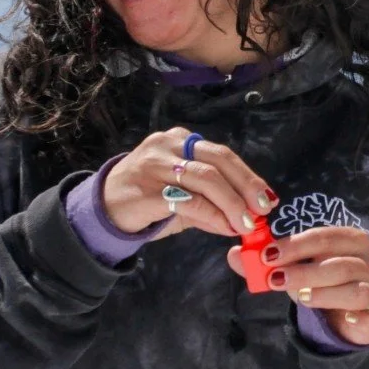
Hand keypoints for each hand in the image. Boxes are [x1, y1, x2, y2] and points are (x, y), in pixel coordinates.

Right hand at [104, 127, 273, 237]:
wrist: (101, 209)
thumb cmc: (147, 199)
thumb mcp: (182, 196)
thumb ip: (213, 204)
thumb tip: (247, 219)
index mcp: (181, 141)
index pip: (222, 154)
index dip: (248, 176)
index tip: (268, 198)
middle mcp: (168, 146)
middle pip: (218, 161)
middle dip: (246, 186)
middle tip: (263, 210)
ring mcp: (155, 165)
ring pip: (205, 179)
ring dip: (232, 203)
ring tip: (246, 224)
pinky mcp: (145, 190)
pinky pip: (187, 200)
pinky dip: (211, 215)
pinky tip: (223, 227)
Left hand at [225, 226, 368, 344]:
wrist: (344, 315)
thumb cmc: (319, 283)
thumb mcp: (293, 269)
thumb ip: (266, 263)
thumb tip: (235, 254)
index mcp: (352, 242)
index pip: (327, 237)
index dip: (297, 245)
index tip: (268, 255)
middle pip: (341, 265)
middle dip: (306, 271)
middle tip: (276, 279)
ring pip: (358, 292)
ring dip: (326, 294)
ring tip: (299, 298)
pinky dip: (368, 321)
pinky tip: (348, 320)